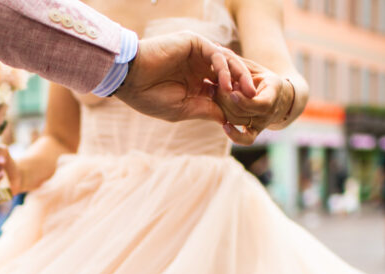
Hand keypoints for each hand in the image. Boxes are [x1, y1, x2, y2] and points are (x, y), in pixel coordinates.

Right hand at [113, 31, 255, 123]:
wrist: (129, 79)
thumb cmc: (149, 97)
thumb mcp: (183, 110)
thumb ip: (207, 110)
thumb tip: (229, 119)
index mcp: (196, 83)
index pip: (222, 90)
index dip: (235, 102)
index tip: (246, 116)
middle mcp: (199, 67)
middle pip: (230, 75)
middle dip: (244, 88)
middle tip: (255, 102)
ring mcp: (198, 54)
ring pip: (228, 62)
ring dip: (240, 77)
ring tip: (247, 93)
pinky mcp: (195, 42)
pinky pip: (217, 54)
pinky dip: (224, 68)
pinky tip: (226, 84)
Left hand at [214, 58, 294, 144]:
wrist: (278, 96)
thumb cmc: (262, 78)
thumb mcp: (254, 67)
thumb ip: (237, 61)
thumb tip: (216, 48)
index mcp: (274, 92)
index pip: (260, 103)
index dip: (244, 100)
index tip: (231, 91)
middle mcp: (269, 111)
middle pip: (244, 112)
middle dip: (226, 100)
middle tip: (213, 87)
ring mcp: (262, 123)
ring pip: (240, 121)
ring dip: (224, 109)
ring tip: (213, 95)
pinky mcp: (255, 131)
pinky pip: (246, 140)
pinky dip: (235, 136)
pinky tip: (224, 126)